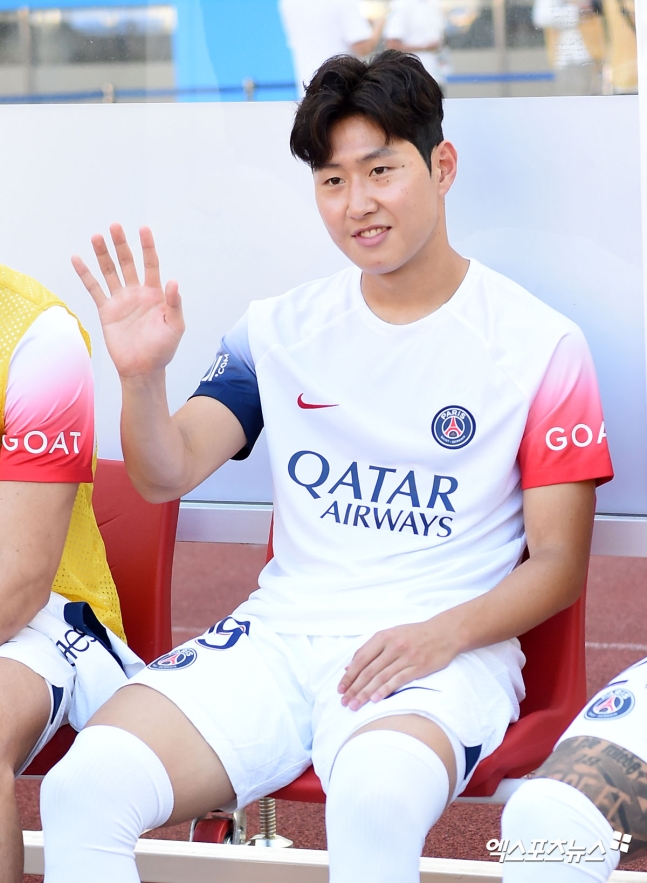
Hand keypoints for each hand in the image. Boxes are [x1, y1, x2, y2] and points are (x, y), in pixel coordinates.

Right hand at [72, 224, 184, 378]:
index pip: (151, 264)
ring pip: (110, 272)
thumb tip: (174, 281)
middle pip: (128, 263)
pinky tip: (77, 258)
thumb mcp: (175, 326)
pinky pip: (94, 289)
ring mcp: (121, 300)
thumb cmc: (163, 349)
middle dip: (121, 245)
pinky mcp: (107, 310)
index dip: (147, 247)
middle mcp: (137, 293)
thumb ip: (175, 304)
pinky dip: (85, 274)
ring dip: (103, 254)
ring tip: (96, 236)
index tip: (144, 229)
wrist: (143, 369)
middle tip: (115, 226)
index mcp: (155, 294)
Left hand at [338, 617, 458, 710]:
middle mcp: (393, 646)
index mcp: (384, 636)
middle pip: (369, 670)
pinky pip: (398, 680)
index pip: (361, 658)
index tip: (340, 688)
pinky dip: (385, 690)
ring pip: (381, 677)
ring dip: (366, 693)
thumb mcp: (391, 634)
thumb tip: (350, 667)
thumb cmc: (414, 634)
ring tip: (355, 704)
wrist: (444, 633)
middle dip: (354, 688)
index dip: (349, 675)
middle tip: (345, 702)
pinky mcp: (418, 666)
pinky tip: (375, 699)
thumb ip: (370, 649)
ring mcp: (406, 656)